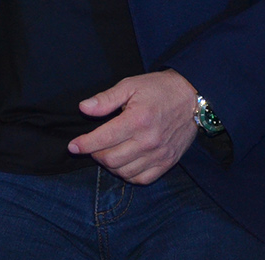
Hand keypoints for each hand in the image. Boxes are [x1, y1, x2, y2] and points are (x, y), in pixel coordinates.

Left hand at [68, 69, 200, 184]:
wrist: (192, 97)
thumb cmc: (158, 89)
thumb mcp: (130, 85)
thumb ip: (106, 99)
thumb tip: (83, 108)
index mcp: (137, 120)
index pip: (104, 139)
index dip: (84, 144)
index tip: (72, 146)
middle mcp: (148, 141)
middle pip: (111, 159)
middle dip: (95, 154)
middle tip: (92, 145)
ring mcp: (159, 154)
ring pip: (125, 172)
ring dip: (110, 165)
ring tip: (106, 152)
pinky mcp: (168, 162)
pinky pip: (143, 179)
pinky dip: (128, 175)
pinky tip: (123, 163)